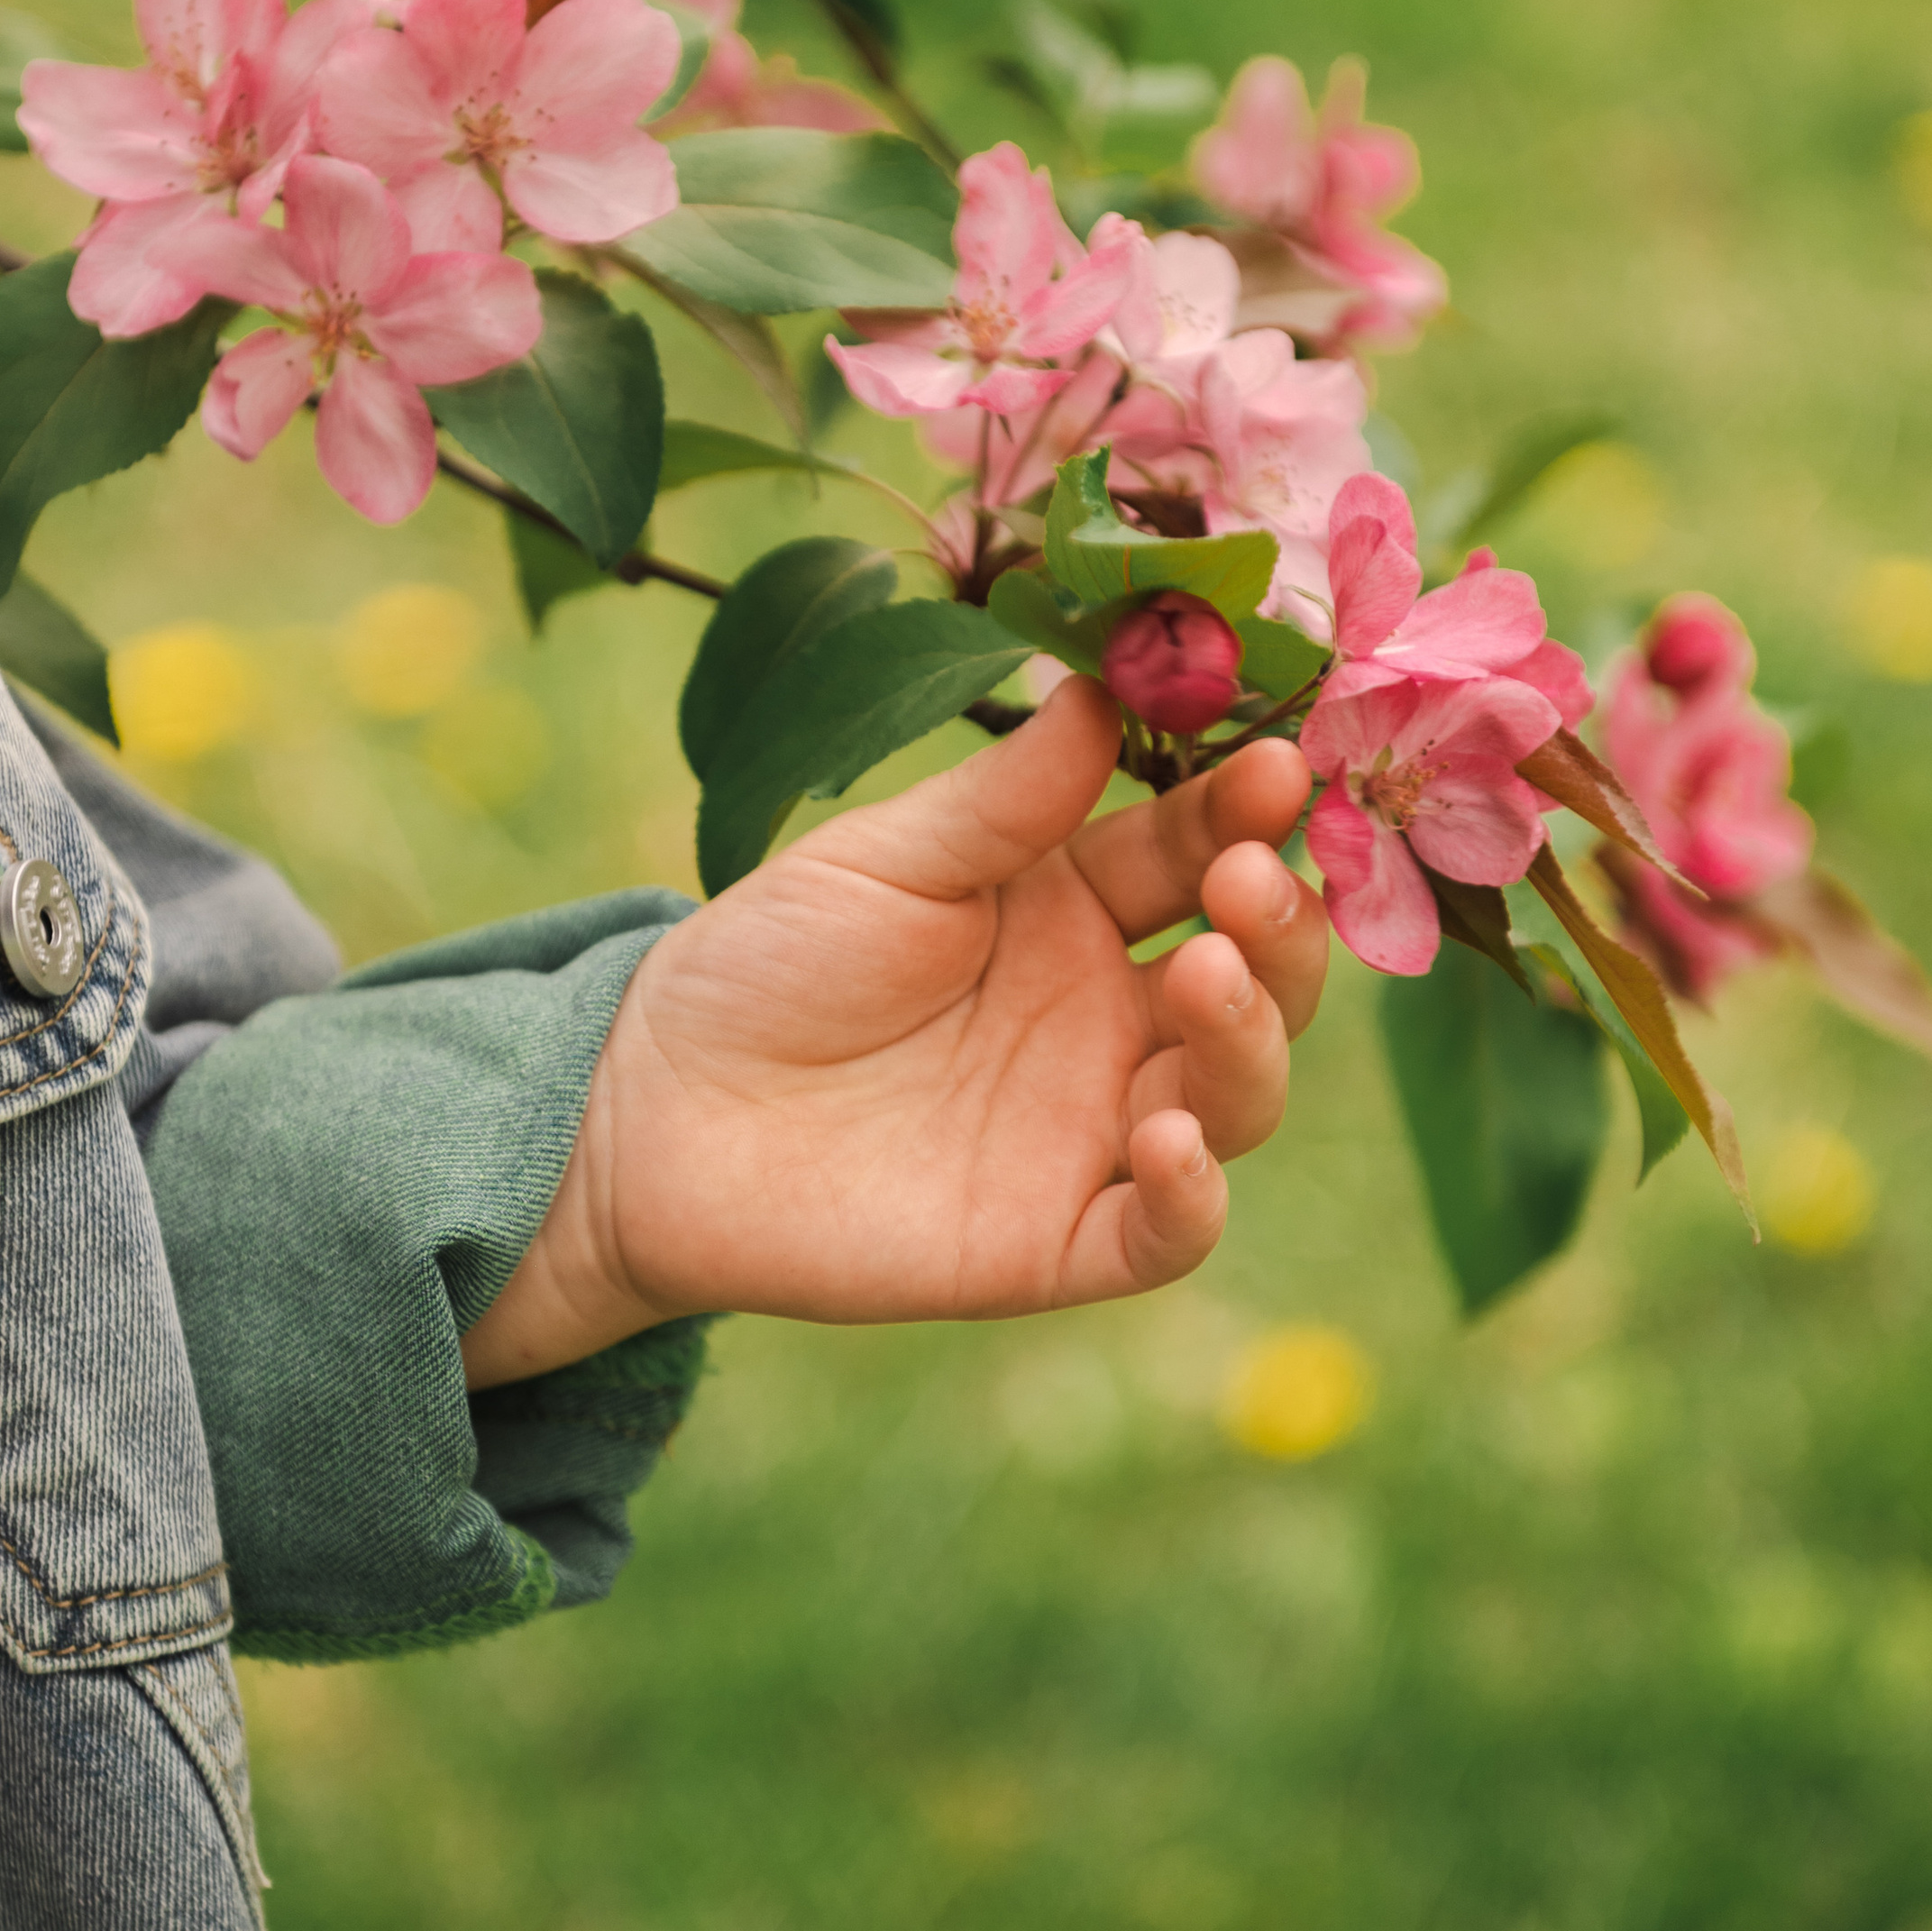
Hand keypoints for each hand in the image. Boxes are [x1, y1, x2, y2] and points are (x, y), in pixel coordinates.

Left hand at [460, 680, 1326, 1381]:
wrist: (652, 1109)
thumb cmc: (768, 965)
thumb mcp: (887, 861)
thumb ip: (1003, 800)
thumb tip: (1107, 688)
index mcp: (1079, 909)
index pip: (1204, 854)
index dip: (1250, 814)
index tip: (1279, 766)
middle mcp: (1111, 1020)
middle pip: (1259, 978)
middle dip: (1277, 928)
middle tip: (1242, 883)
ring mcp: (1096, 1133)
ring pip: (1237, 1097)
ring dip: (1249, 1037)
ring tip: (1203, 976)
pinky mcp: (1058, 1242)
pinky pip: (1167, 1233)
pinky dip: (1193, 1196)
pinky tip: (1166, 1139)